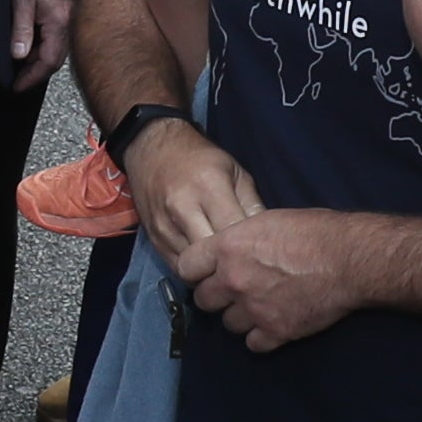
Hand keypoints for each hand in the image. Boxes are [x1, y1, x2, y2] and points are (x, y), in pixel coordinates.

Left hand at [10, 0, 71, 90]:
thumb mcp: (22, 1)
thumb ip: (21, 29)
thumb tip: (19, 55)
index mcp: (60, 24)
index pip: (48, 62)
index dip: (31, 78)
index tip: (16, 86)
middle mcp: (70, 25)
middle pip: (54, 58)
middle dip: (35, 71)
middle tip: (17, 77)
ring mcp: (72, 19)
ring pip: (56, 48)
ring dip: (39, 57)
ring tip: (21, 61)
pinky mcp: (69, 12)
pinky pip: (58, 36)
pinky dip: (45, 44)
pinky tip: (33, 42)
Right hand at [119, 119, 262, 260]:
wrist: (152, 149)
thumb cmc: (200, 159)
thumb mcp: (235, 171)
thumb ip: (252, 205)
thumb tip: (269, 239)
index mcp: (208, 187)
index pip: (232, 234)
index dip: (249, 248)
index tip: (260, 252)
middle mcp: (182, 209)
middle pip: (211, 256)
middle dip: (229, 265)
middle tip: (245, 265)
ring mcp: (164, 227)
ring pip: (193, 268)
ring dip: (211, 271)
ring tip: (226, 266)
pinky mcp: (153, 239)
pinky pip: (177, 268)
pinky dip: (194, 271)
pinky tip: (206, 263)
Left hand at [175, 207, 361, 351]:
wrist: (348, 259)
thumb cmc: (312, 231)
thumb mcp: (265, 220)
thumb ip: (238, 240)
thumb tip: (229, 250)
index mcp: (227, 248)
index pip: (186, 267)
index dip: (196, 270)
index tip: (207, 272)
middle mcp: (233, 280)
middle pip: (203, 300)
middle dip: (216, 296)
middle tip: (235, 290)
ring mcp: (253, 309)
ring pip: (228, 324)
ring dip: (240, 317)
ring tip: (259, 306)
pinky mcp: (276, 331)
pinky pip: (253, 344)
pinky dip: (261, 337)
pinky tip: (272, 324)